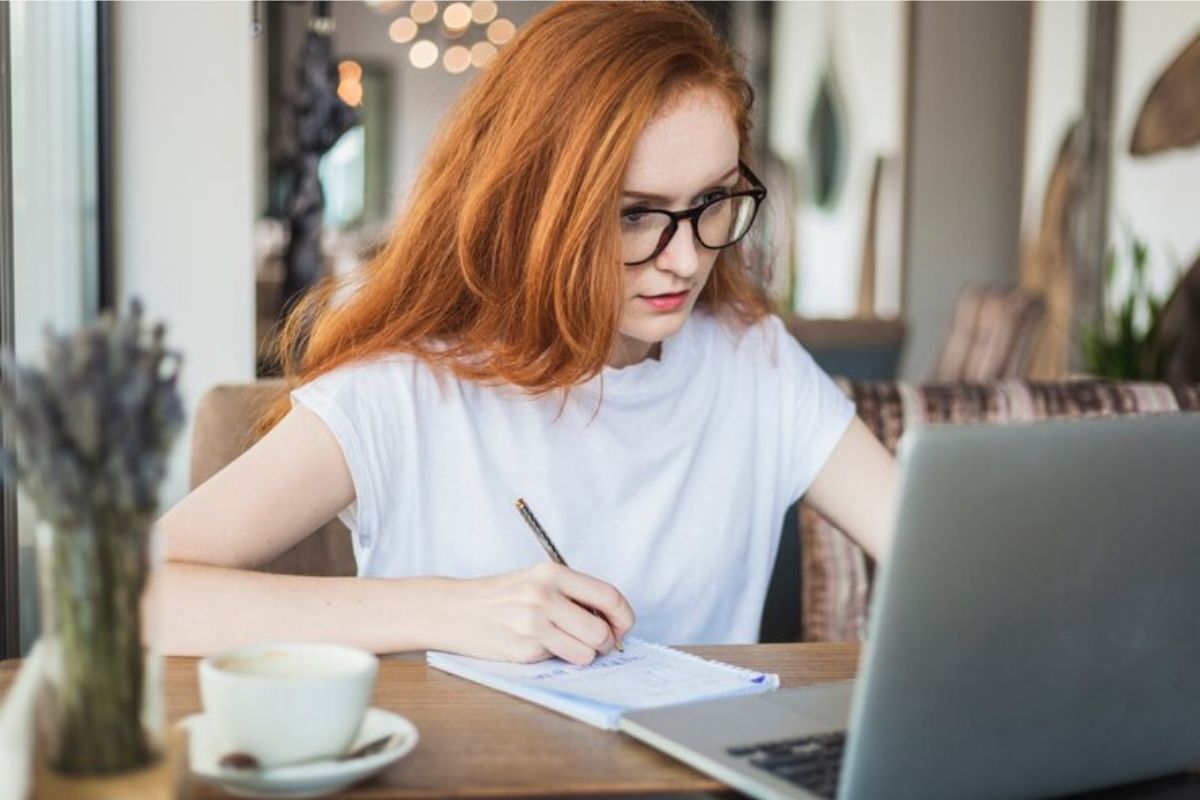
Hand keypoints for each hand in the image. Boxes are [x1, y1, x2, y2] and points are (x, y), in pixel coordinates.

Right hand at [442, 563, 634, 664]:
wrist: (455, 610)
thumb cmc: (501, 596)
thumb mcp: (537, 580)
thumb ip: (572, 594)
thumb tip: (613, 620)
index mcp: (552, 572)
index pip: (609, 595)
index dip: (624, 616)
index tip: (623, 627)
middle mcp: (544, 595)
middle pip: (601, 630)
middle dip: (607, 642)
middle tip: (599, 643)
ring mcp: (533, 623)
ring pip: (586, 652)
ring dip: (584, 654)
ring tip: (568, 644)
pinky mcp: (524, 648)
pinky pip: (560, 660)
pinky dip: (558, 658)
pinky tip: (539, 646)